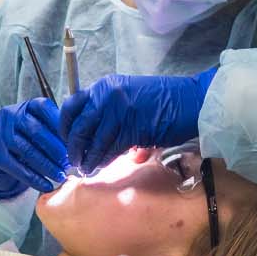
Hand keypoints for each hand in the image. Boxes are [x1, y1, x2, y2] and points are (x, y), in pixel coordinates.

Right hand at [0, 97, 70, 197]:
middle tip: (70, 163)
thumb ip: (56, 131)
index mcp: (26, 106)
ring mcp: (0, 135)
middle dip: (56, 149)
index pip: (45, 109)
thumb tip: (84, 144)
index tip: (76, 142)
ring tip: (61, 176)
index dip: (61, 126)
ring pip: (27, 151)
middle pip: (37, 131)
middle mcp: (11, 116)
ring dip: (47, 166)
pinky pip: (17, 168)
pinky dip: (34, 178)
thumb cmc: (26, 142)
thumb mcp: (39, 129)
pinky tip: (47, 185)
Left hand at [60, 68, 217, 174]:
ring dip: (87, 159)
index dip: (65, 126)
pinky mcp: (132, 129)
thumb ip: (109, 113)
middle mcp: (107, 97)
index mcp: (105, 86)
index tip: (67, 139)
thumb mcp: (129, 96)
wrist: (190, 101)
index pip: (72, 105)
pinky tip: (99, 167)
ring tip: (86, 169)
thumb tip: (94, 137)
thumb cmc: (163, 100)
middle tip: (74, 160)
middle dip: (73, 147)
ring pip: (93, 141)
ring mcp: (119, 112)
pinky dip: (103, 161)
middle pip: (78, 126)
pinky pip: (110, 149)